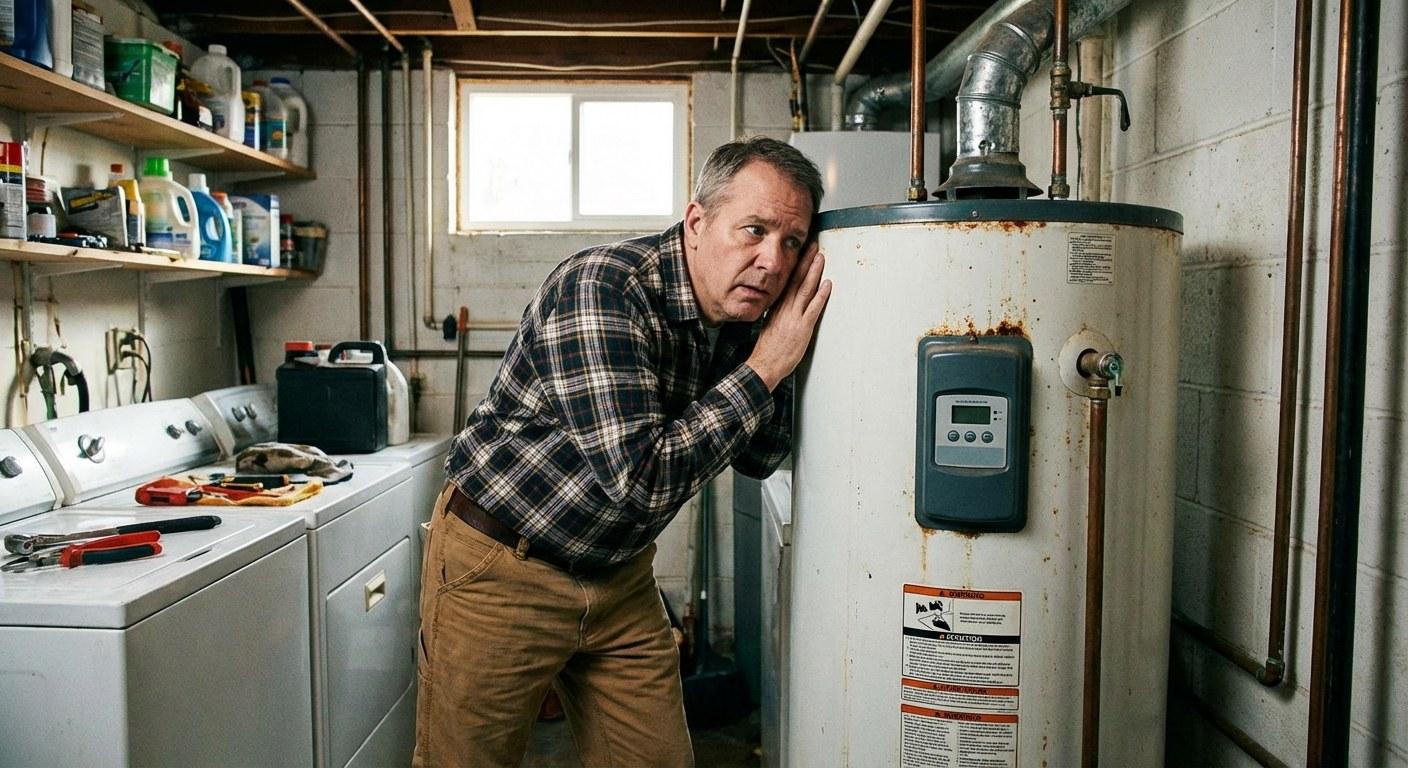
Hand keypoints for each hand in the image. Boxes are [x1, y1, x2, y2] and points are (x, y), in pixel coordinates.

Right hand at [747, 243, 831, 390]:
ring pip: (805, 289)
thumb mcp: (769, 326)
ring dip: (814, 272)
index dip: (794, 265)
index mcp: (776, 307)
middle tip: (812, 245)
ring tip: (820, 257)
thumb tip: (783, 305)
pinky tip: (827, 284)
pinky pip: (813, 308)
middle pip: (796, 280)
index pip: (786, 281)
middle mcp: (784, 309)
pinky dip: (821, 295)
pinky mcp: (802, 328)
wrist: (764, 365)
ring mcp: (793, 317)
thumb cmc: (767, 350)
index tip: (800, 252)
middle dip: (805, 261)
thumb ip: (777, 313)